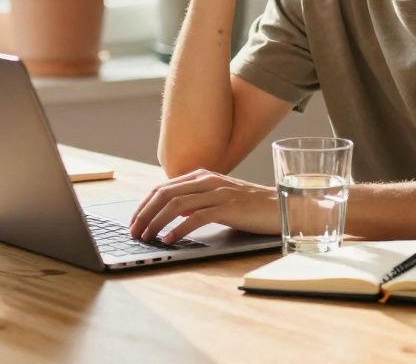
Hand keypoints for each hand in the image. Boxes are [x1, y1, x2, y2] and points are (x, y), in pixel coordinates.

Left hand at [128, 168, 278, 242]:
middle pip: (164, 194)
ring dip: (156, 222)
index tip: (133, 221)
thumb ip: (197, 201)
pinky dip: (178, 229)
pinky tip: (170, 239)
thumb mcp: (219, 199)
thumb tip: (172, 213)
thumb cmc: (250, 207)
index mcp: (202, 176)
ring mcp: (217, 192)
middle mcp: (207, 180)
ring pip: (176, 204)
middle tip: (133, 231)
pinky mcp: (228, 207)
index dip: (143, 205)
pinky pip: (196, 217)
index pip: (162, 187)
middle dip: (144, 214)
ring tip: (147, 237)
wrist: (282, 206)